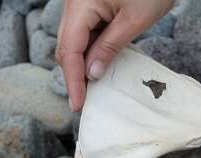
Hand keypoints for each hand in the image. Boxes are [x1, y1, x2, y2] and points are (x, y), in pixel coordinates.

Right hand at [56, 0, 173, 111]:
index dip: (73, 80)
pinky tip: (99, 66)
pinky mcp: (92, 5)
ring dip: (82, 64)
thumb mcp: (133, 21)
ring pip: (75, 40)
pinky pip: (86, 32)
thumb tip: (91, 74)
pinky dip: (91, 51)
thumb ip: (109, 47)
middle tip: (83, 101)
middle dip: (74, 75)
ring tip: (91, 89)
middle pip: (67, 46)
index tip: (77, 105)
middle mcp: (75, 4)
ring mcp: (82, 4)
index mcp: (81, 5)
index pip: (70, 50)